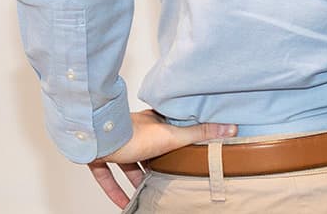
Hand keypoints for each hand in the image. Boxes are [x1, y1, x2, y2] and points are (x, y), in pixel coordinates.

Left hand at [87, 110, 236, 207]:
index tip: (186, 147)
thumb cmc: (133, 134)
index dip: (176, 136)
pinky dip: (115, 190)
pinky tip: (123, 204)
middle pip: (147, 148)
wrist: (97, 137)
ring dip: (136, 179)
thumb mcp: (172, 135)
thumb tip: (229, 127)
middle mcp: (132, 132)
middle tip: (168, 177)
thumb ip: (199, 134)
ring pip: (128, 164)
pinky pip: (107, 176)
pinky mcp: (99, 156)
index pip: (166, 127)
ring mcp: (114, 144)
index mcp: (150, 123)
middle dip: (156, 163)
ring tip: (149, 193)